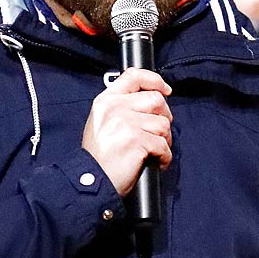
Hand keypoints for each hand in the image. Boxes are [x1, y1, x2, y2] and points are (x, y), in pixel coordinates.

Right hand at [82, 69, 172, 195]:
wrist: (92, 181)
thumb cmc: (99, 157)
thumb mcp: (101, 122)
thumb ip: (121, 106)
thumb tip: (151, 99)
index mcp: (106, 101)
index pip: (134, 76)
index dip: (155, 80)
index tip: (166, 90)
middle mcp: (114, 108)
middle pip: (156, 99)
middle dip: (164, 117)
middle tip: (159, 133)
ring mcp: (125, 124)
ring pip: (162, 123)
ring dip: (165, 139)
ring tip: (155, 150)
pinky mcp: (136, 141)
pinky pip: (163, 144)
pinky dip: (164, 156)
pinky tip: (156, 162)